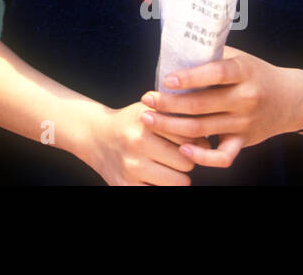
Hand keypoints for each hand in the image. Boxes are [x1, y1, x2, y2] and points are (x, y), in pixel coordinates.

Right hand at [73, 101, 197, 185]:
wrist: (94, 135)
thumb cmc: (130, 123)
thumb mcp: (149, 109)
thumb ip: (176, 116)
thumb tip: (208, 140)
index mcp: (146, 120)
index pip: (190, 137)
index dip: (197, 140)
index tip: (191, 141)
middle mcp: (137, 142)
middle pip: (187, 161)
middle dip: (187, 159)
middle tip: (177, 155)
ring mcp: (131, 167)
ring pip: (180, 182)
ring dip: (178, 176)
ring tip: (167, 166)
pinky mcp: (126, 186)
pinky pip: (162, 192)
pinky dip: (164, 186)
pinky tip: (156, 176)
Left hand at [138, 47, 302, 169]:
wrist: (291, 100)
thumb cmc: (256, 74)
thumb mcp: (239, 58)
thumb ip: (211, 56)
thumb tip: (174, 51)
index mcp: (244, 72)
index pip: (216, 74)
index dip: (190, 77)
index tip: (167, 79)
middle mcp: (246, 98)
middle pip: (201, 105)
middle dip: (169, 104)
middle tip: (147, 99)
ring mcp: (245, 122)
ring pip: (203, 129)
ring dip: (172, 126)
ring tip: (149, 118)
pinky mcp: (244, 141)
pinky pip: (223, 156)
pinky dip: (202, 157)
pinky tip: (182, 149)